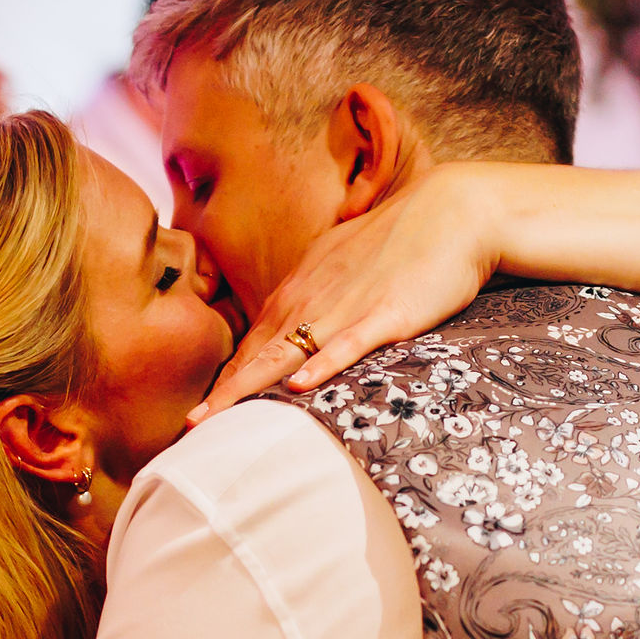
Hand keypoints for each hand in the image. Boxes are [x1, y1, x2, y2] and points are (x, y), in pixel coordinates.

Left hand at [190, 166, 503, 421]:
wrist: (451, 212)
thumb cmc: (401, 240)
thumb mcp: (343, 264)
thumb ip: (317, 294)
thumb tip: (298, 324)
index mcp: (301, 290)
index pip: (253, 343)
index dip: (225, 378)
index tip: (199, 412)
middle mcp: (312, 299)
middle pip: (257, 354)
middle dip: (221, 393)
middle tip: (187, 426)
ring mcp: (346, 307)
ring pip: (287, 353)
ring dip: (248, 387)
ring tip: (215, 418)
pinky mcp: (386, 314)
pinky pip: (349, 344)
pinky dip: (324, 364)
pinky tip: (300, 386)